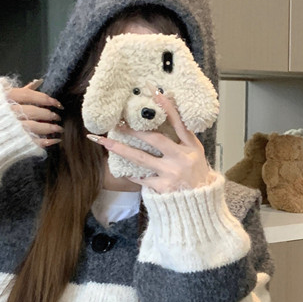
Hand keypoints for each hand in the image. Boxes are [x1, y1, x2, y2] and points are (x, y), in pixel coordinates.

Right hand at [6, 79, 63, 146]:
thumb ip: (21, 91)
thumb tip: (39, 81)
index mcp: (4, 98)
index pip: (30, 96)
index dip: (46, 99)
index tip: (57, 103)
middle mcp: (8, 113)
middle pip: (34, 112)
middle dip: (49, 115)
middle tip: (57, 117)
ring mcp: (9, 128)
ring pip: (35, 127)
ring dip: (50, 128)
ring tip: (58, 129)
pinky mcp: (11, 142)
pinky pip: (32, 142)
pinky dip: (45, 142)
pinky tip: (53, 141)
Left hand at [87, 93, 214, 193]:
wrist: (198, 208)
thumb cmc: (197, 179)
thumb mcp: (197, 157)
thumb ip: (183, 142)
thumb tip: (167, 120)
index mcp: (192, 148)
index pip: (179, 124)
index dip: (168, 108)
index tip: (155, 93)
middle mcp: (182, 159)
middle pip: (154, 139)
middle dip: (134, 129)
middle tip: (118, 121)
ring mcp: (171, 173)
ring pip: (140, 158)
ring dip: (120, 148)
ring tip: (104, 140)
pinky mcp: (162, 188)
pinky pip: (141, 178)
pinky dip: (131, 173)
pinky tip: (120, 169)